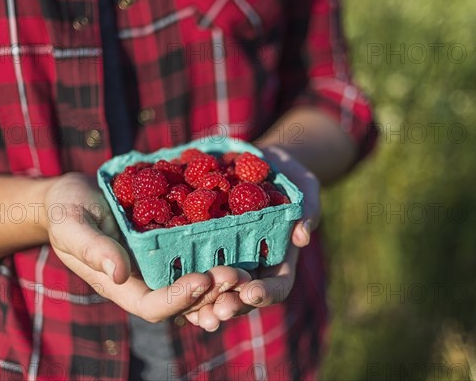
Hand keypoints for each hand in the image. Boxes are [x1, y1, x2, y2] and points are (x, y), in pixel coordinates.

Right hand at [43, 173, 246, 322]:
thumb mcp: (72, 225)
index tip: (203, 280)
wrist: (78, 194)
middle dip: (212, 293)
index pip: (154, 306)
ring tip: (246, 268)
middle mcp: (145, 281)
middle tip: (237, 275)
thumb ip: (92, 248)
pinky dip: (218, 256)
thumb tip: (118, 274)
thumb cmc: (68, 210)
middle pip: (184, 301)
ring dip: (222, 281)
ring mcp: (160, 266)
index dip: (180, 299)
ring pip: (197, 285)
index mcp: (121, 285)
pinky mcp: (171, 246)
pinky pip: (197, 257)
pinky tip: (241, 244)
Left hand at [182, 146, 320, 328]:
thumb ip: (307, 209)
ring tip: (192, 312)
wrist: (258, 162)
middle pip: (243, 298)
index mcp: (279, 259)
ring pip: (215, 292)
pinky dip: (181, 279)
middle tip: (218, 310)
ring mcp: (226, 260)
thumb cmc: (288, 176)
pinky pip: (191, 267)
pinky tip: (168, 283)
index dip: (266, 293)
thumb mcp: (303, 188)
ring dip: (204, 305)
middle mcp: (252, 267)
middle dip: (231, 306)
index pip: (277, 286)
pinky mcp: (201, 248)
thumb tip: (302, 236)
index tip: (251, 292)